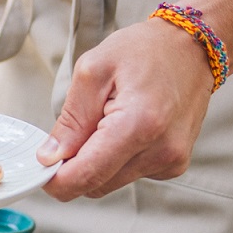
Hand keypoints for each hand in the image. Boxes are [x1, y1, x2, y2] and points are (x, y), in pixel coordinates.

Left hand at [37, 18, 214, 199]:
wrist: (192, 47)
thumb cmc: (145, 51)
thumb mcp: (93, 71)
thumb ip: (70, 120)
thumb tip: (50, 157)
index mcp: (139, 124)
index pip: (87, 175)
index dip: (56, 181)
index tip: (40, 171)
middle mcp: (160, 150)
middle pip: (96, 185)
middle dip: (75, 166)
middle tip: (73, 132)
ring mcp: (171, 161)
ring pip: (111, 182)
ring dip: (98, 161)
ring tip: (107, 120)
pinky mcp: (174, 164)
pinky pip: (130, 174)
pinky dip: (118, 157)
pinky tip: (128, 126)